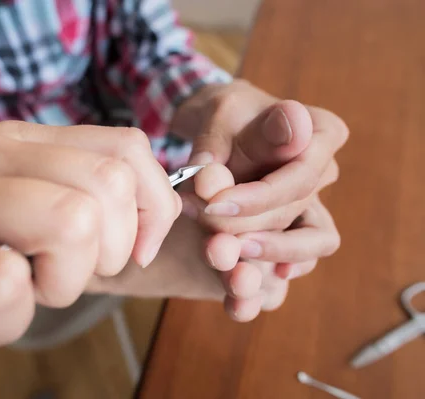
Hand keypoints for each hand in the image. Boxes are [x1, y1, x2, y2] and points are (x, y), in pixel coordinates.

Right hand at [0, 122, 179, 364]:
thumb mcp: (43, 218)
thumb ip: (98, 200)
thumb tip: (160, 217)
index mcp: (16, 139)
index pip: (128, 150)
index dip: (152, 209)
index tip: (132, 251)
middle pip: (106, 188)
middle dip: (105, 254)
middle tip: (60, 274)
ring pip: (69, 222)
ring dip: (61, 283)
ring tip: (18, 289)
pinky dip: (6, 319)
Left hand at [171, 79, 347, 319]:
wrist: (217, 134)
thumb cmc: (223, 118)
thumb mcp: (224, 114)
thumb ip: (252, 133)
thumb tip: (292, 125)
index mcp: (321, 134)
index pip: (301, 176)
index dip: (258, 198)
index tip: (214, 207)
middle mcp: (323, 174)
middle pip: (296, 211)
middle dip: (248, 227)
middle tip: (205, 234)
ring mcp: (312, 206)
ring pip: (310, 244)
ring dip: (267, 257)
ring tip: (226, 262)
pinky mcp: (292, 234)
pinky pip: (294, 263)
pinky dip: (268, 279)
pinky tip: (240, 296)